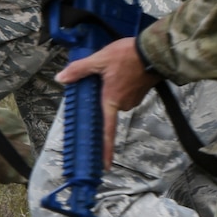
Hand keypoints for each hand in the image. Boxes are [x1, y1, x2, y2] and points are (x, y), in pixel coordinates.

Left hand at [57, 40, 157, 167]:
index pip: (107, 131)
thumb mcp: (100, 60)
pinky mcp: (141, 92)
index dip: (106, 150)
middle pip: (108, 106)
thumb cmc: (128, 56)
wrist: (155, 51)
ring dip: (114, 86)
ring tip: (115, 68)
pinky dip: (122, 83)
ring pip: (117, 97)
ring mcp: (133, 99)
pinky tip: (123, 70)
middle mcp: (123, 104)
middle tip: (103, 75)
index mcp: (111, 101)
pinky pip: (126, 91)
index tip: (106, 165)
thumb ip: (79, 70)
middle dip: (104, 93)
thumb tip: (61, 78)